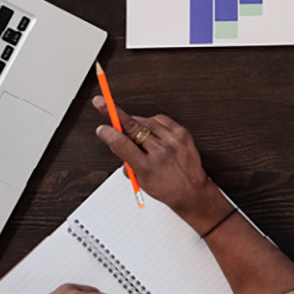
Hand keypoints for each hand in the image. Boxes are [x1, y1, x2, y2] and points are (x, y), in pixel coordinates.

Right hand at [91, 98, 231, 231]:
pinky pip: (161, 119)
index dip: (108, 133)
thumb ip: (127, 161)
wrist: (192, 190)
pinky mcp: (182, 133)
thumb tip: (115, 140)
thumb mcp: (140, 181)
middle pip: (132, 127)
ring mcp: (173, 141)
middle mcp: (161, 152)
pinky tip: (152, 131)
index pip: (122, 145)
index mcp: (147, 167)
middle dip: (114, 112)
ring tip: (137, 135)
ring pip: (145, 121)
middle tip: (102, 102)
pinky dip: (152, 122)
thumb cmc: (166, 188)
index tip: (101, 127)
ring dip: (135, 123)